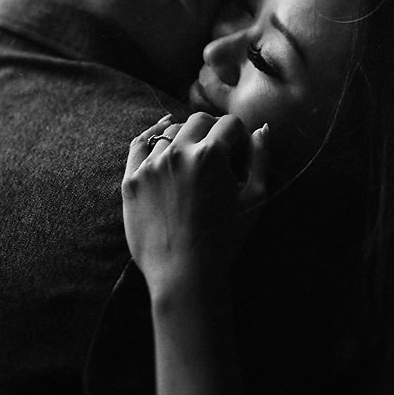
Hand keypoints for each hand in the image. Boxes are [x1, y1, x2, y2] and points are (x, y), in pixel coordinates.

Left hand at [122, 112, 270, 291]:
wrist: (184, 273)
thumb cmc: (225, 238)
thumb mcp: (255, 198)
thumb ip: (260, 159)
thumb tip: (262, 130)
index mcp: (211, 155)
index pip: (229, 124)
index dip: (240, 135)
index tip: (241, 150)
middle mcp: (178, 153)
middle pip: (198, 121)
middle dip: (213, 129)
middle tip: (219, 149)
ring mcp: (151, 165)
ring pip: (169, 131)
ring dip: (185, 136)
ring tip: (193, 153)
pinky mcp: (131, 180)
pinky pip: (139, 145)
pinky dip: (152, 136)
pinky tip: (162, 134)